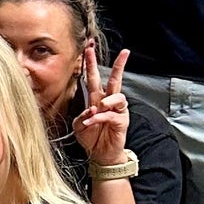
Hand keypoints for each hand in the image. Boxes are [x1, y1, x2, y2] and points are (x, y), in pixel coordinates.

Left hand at [73, 39, 131, 166]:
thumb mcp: (79, 125)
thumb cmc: (91, 137)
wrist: (100, 154)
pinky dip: (100, 117)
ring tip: (99, 106)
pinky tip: (92, 121)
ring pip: (117, 96)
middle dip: (118, 65)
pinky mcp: (121, 121)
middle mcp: (108, 102)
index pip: (94, 77)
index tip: (89, 49)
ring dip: (106, 100)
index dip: (91, 63)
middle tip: (124, 53)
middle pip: (115, 79)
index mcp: (96, 99)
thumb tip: (91, 109)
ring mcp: (117, 110)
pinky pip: (111, 114)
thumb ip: (82, 115)